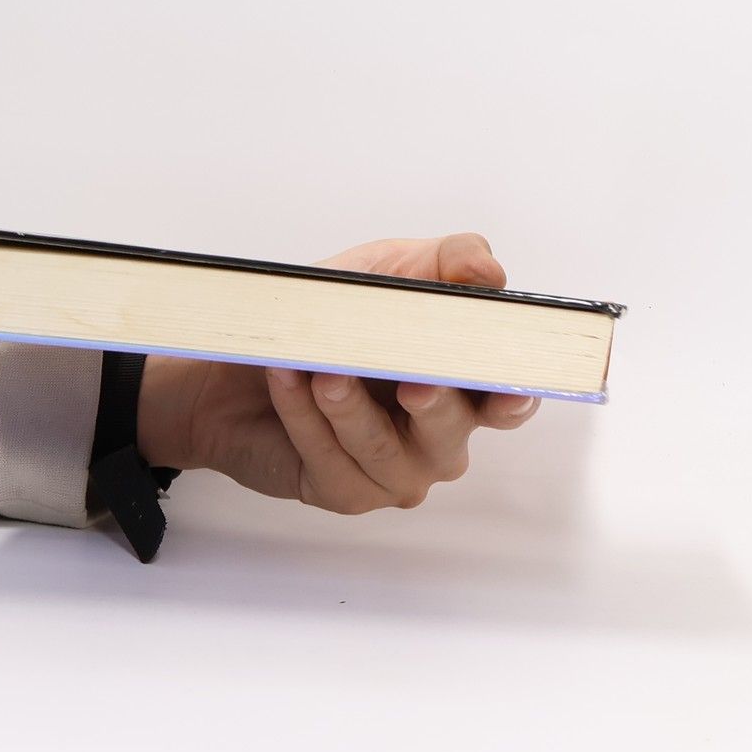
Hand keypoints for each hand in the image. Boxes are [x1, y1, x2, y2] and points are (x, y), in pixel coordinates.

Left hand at [134, 233, 541, 510]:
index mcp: (464, 383)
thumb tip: (489, 272)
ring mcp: (395, 471)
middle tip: (415, 383)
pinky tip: (288, 380)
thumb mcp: (388, 271)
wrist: (237, 367)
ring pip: (384, 450)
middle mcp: (440, 436)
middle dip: (435, 405)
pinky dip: (305, 416)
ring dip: (349, 406)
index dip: (514, 398)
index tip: (508, 389)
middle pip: (452, 431)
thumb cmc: (325, 319)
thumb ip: (450, 260)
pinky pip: (331, 460)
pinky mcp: (344, 491)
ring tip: (320, 370)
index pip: (508, 400)